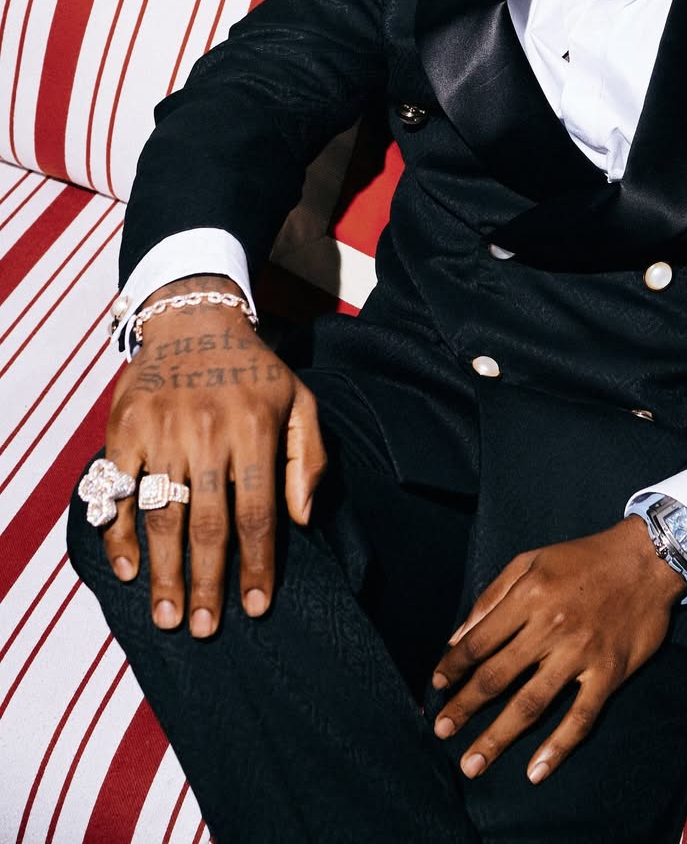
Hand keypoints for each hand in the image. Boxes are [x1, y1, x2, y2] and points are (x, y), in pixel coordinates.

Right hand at [100, 277, 326, 636]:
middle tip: (203, 629)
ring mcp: (161, 430)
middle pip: (207, 523)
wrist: (194, 319)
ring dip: (163, 572)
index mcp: (254, 427)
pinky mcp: (124, 428)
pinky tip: (129, 568)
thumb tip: (303, 519)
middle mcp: (207, 430)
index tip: (256, 607)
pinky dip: (118, 534)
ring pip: (161, 515)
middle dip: (206, 583)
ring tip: (168, 616)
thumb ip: (308, 459)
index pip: (256, 511)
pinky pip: (116, 491)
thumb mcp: (299, 401)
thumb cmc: (254, 371)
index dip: (257, 565)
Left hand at [431, 517, 683, 783]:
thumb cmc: (583, 559)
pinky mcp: (609, 673)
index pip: (480, 641)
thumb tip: (458, 637)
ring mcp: (581, 653)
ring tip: (473, 763)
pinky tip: (536, 770)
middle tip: (442, 731)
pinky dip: (558, 747)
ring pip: (531, 703)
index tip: (437, 687)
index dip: (454, 667)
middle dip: (465, 707)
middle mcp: (551, 627)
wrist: (647, 559)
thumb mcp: (531, 561)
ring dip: (498, 737)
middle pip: (498, 677)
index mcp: (529, 596)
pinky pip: (581, 717)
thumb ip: (492, 597)